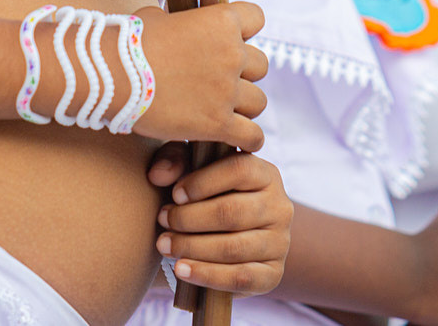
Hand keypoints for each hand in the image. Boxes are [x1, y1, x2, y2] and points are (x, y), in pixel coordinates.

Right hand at [130, 3, 268, 148]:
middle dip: (243, 72)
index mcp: (220, 21)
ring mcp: (227, 90)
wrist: (113, 74)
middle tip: (220, 81)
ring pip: (258, 102)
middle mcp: (232, 54)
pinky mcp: (218, 123)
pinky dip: (249, 139)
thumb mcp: (159, 17)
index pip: (256, 18)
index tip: (231, 40)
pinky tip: (238, 138)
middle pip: (260, 65)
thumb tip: (181, 25)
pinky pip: (253, 135)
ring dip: (243, 105)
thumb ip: (183, 22)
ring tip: (223, 110)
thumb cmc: (128, 42)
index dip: (244, 29)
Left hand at [155, 152, 293, 294]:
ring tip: (164, 245)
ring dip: (192, 247)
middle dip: (189, 218)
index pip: (239, 169)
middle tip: (162, 220)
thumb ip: (174, 160)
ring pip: (234, 247)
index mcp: (265, 174)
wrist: (230, 238)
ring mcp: (280, 243)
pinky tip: (182, 269)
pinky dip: (207, 275)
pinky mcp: (273, 274)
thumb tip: (157, 175)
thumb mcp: (192, 169)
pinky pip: (240, 277)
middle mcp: (279, 206)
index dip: (202, 182)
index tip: (174, 194)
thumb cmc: (207, 196)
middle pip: (232, 212)